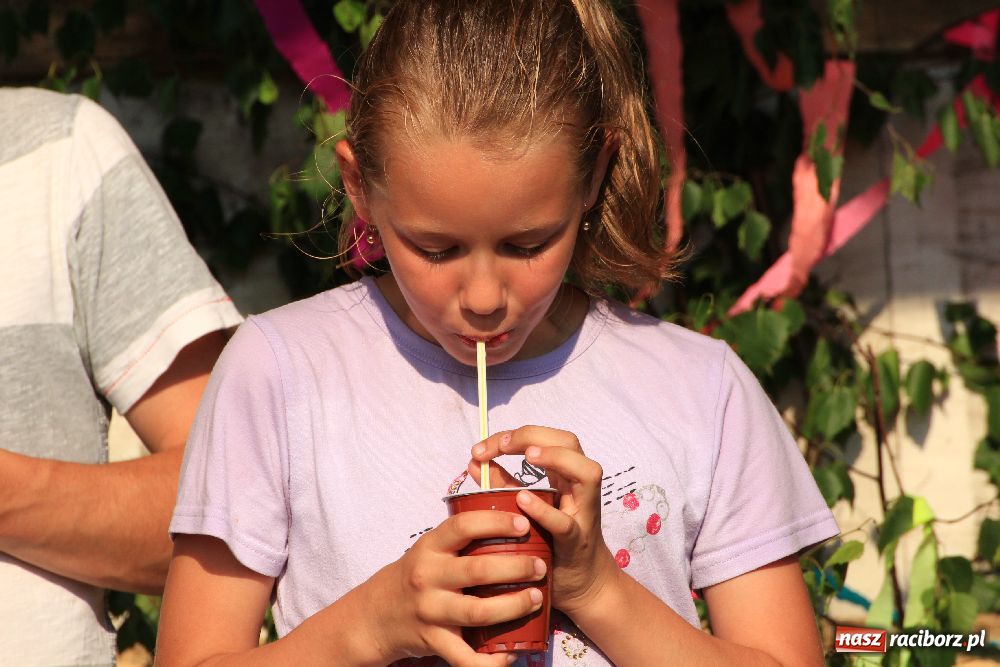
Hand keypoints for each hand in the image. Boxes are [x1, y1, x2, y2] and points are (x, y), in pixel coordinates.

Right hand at [363, 509, 546, 665]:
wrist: (376, 615)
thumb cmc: (414, 576)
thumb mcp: (429, 549)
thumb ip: (460, 537)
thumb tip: (509, 517)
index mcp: (430, 547)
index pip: (463, 526)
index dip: (495, 522)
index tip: (523, 523)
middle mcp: (428, 576)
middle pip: (478, 570)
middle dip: (516, 568)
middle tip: (540, 567)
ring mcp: (430, 610)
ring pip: (478, 612)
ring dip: (513, 607)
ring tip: (536, 599)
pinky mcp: (432, 640)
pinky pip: (465, 657)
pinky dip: (491, 661)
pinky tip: (511, 654)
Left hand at [467, 426, 620, 617]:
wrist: (582, 586)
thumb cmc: (553, 542)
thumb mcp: (526, 508)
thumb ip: (503, 483)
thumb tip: (474, 461)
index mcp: (565, 476)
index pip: (545, 438)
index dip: (514, 434)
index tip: (481, 447)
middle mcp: (579, 488)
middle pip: (570, 442)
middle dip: (534, 435)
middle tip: (502, 445)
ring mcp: (583, 514)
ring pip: (587, 473)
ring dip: (556, 458)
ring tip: (528, 455)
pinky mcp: (577, 543)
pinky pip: (565, 523)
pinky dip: (544, 509)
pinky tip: (522, 500)